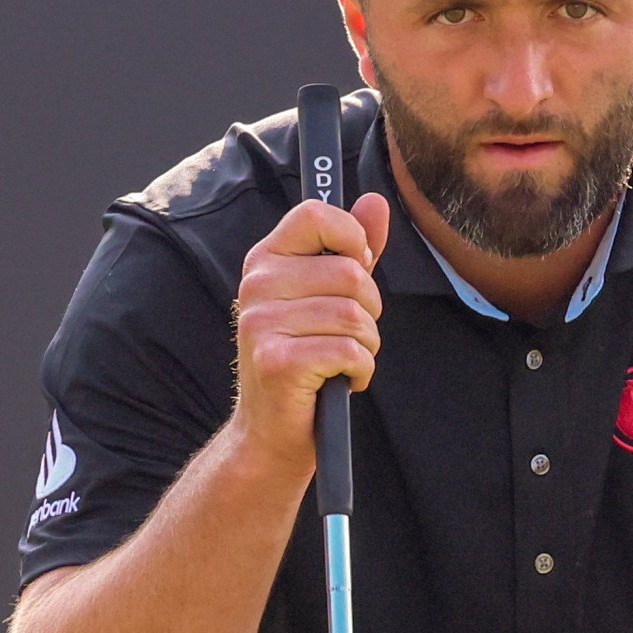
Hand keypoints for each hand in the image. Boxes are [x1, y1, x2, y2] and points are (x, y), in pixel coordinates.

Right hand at [230, 192, 391, 475]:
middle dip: (369, 310)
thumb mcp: (328, 296)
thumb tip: (376, 201)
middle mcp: (257, 285)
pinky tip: (340, 381)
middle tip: (348, 335)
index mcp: (266, 259)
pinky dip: (360, 371)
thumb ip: (353, 249)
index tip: (356, 270)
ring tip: (342, 362)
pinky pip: (350, 351)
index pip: (317, 214)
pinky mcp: (277, 361)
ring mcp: (262, 323)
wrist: (272, 432)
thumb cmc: (307, 359)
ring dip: (366, 346)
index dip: (353, 239)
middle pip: (351, 273)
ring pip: (355, 315)